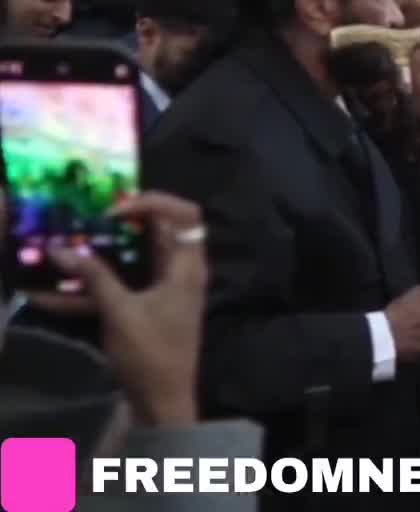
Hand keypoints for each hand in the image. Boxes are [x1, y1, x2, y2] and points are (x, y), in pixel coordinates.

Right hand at [30, 193, 208, 425]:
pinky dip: (90, 288)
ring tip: (59, 246)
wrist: (163, 403)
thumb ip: (94, 277)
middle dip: (117, 224)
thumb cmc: (151, 354)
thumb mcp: (120, 312)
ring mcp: (163, 290)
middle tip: (83, 219)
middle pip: (156, 232)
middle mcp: (180, 271)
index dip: (153, 202)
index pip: (185, 214)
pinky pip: (119, 288)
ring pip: (132, 260)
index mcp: (187, 266)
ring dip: (97, 255)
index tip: (114, 210)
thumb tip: (61, 248)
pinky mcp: (146, 307)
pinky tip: (47, 292)